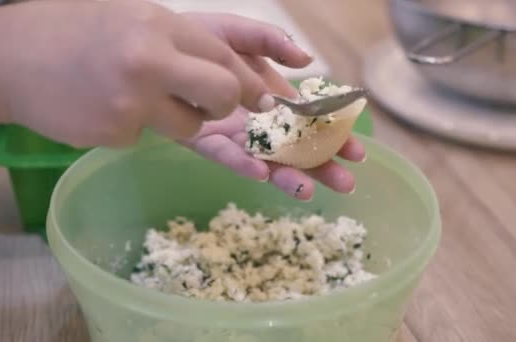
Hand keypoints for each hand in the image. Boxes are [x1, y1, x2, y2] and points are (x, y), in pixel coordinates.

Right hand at [0, 0, 277, 145]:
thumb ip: (182, 42)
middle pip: (223, 93)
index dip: (250, 81)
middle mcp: (151, 60)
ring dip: (181, 120)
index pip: (226, 56)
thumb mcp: (134, 18)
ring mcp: (133, 100)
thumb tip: (233, 76)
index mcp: (159, 25)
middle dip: (229, 106)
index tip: (266, 100)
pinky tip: (105, 106)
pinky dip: (137, 127)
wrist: (10, 57)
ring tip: (141, 98)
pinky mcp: (116, 132)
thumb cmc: (75, 32)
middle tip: (218, 108)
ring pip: (192, 125)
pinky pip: (150, 137)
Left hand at [180, 14, 365, 198]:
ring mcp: (233, 134)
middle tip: (346, 183)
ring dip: (286, 176)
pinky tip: (261, 172)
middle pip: (295, 150)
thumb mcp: (242, 34)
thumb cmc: (201, 40)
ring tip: (308, 189)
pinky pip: (226, 156)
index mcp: (274, 98)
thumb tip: (307, 60)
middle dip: (320, 167)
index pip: (311, 123)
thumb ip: (272, 42)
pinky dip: (243, 164)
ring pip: (265, 161)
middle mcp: (258, 121)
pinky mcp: (203, 141)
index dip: (334, 137)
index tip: (357, 152)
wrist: (157, 48)